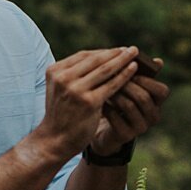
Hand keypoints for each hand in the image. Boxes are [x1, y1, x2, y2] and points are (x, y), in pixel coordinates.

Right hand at [35, 47, 138, 162]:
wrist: (55, 140)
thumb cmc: (62, 114)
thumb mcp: (61, 89)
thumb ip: (74, 74)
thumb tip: (101, 59)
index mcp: (55, 71)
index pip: (83, 56)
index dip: (103, 52)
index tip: (118, 50)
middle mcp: (63, 78)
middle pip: (95, 60)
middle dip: (115, 53)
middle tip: (132, 49)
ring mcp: (76, 90)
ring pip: (105, 70)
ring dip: (122, 60)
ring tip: (135, 54)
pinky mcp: (89, 102)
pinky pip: (111, 85)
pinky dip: (124, 75)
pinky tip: (133, 69)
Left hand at [89, 56, 168, 155]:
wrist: (106, 128)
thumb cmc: (121, 101)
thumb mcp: (132, 88)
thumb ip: (142, 74)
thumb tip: (159, 61)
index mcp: (158, 103)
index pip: (162, 91)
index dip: (147, 80)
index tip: (132, 69)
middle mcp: (153, 117)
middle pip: (144, 97)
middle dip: (127, 84)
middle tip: (113, 74)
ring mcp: (140, 128)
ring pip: (129, 106)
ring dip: (115, 93)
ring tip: (103, 85)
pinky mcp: (125, 136)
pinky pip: (115, 117)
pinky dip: (106, 105)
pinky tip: (98, 98)